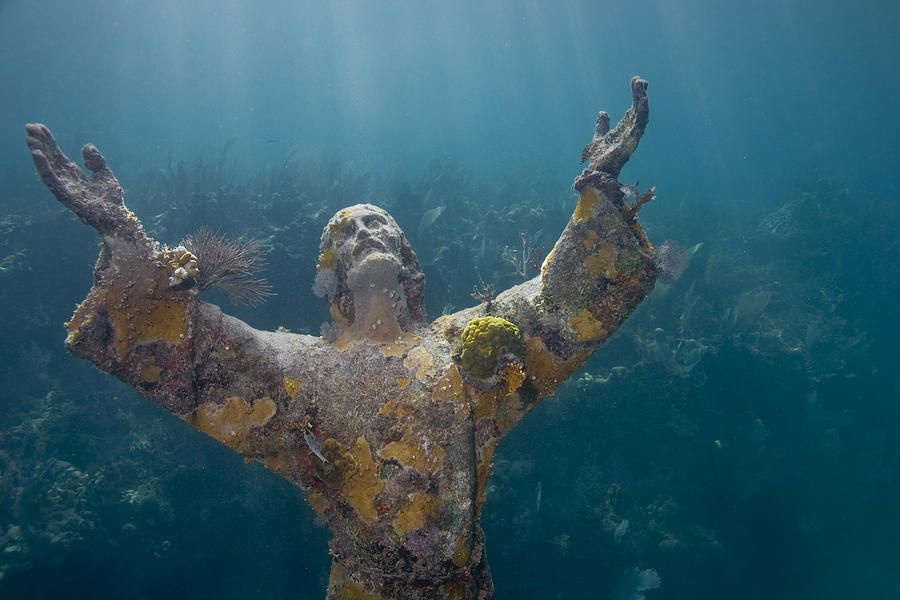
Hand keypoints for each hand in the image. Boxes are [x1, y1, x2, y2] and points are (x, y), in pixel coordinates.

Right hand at [25, 123, 150, 246]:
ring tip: (31, 140)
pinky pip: (52, 180)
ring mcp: (65, 189)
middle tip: (28, 127)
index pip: (58, 155)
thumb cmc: (110, 200)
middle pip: (50, 159)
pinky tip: (38, 155)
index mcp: (74, 175)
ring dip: (39, 155)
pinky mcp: (66, 196)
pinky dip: (44, 168)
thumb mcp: (105, 175)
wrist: (117, 218)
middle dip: (40, 144)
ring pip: (48, 169)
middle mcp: (66, 181)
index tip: (39, 127)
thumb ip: (96, 161)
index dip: (49, 142)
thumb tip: (87, 146)